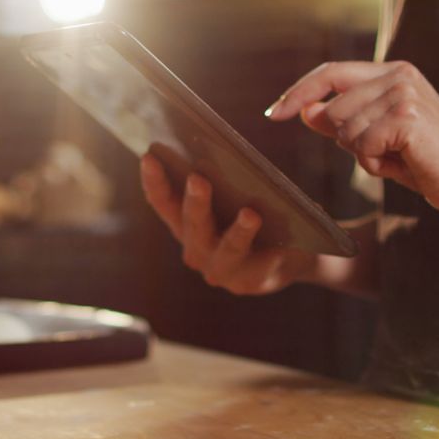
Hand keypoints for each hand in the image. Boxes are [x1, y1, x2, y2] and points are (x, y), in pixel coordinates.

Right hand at [139, 153, 318, 294]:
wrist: (289, 255)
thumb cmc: (256, 216)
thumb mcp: (237, 197)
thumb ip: (225, 181)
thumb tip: (220, 157)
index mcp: (185, 224)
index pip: (164, 202)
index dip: (154, 181)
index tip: (149, 157)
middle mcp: (196, 249)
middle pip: (193, 224)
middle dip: (196, 201)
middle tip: (198, 179)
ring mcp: (220, 269)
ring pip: (228, 248)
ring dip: (239, 231)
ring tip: (250, 214)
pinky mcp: (248, 281)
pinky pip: (259, 266)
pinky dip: (271, 255)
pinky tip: (279, 247)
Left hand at [265, 61, 438, 214]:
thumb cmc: (425, 162)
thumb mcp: (377, 138)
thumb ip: (343, 121)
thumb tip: (306, 110)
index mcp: (393, 72)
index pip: (331, 73)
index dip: (299, 92)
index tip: (276, 112)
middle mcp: (398, 74)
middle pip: (333, 108)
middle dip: (346, 140)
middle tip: (384, 153)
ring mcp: (403, 93)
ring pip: (344, 129)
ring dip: (363, 155)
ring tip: (397, 157)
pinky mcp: (406, 116)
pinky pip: (361, 144)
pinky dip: (374, 163)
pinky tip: (402, 163)